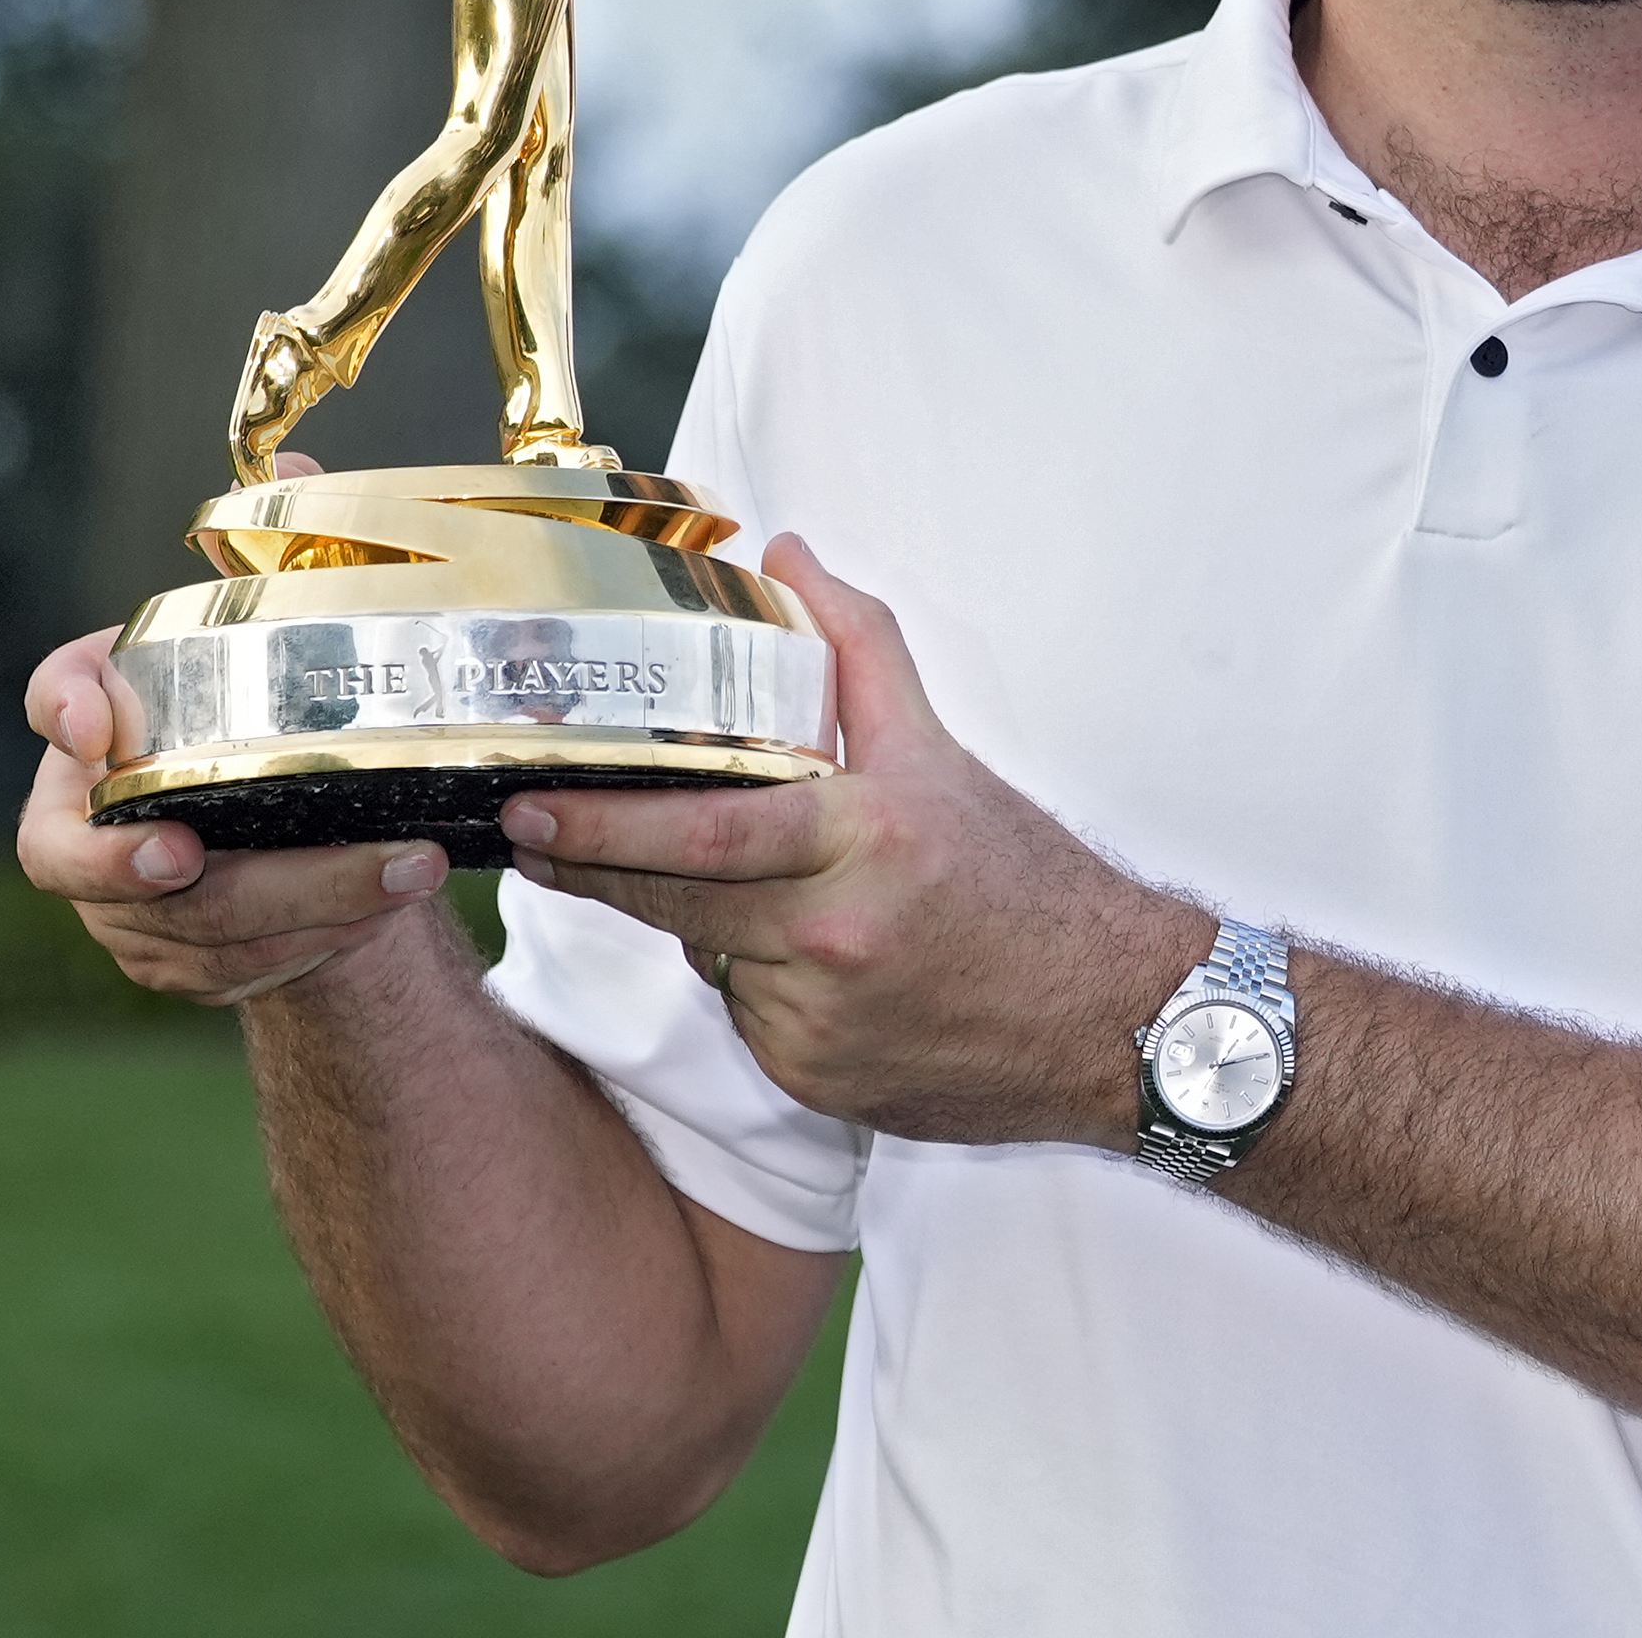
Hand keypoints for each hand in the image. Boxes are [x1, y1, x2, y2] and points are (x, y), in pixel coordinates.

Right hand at [11, 450, 449, 1006]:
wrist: (304, 841)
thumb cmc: (275, 723)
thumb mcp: (278, 642)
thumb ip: (276, 558)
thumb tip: (293, 463)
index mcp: (98, 723)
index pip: (51, 695)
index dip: (60, 707)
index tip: (89, 721)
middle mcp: (87, 820)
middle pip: (90, 854)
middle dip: (144, 864)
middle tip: (197, 855)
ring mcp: (124, 907)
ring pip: (186, 926)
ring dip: (295, 902)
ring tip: (401, 867)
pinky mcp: (183, 967)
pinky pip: (237, 969)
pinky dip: (314, 943)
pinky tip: (386, 908)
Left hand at [494, 539, 1207, 1147]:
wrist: (1113, 1021)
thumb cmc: (1025, 881)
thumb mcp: (943, 755)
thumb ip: (858, 649)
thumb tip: (787, 557)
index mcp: (866, 840)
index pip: (705, 832)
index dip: (604, 827)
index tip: (529, 809)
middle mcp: (836, 937)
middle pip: (675, 903)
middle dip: (595, 869)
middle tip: (531, 839)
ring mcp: (821, 1022)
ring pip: (712, 959)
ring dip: (710, 926)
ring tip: (777, 899)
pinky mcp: (816, 1084)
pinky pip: (749, 1021)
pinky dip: (761, 987)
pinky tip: (826, 971)